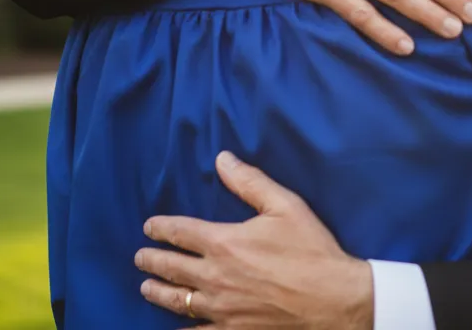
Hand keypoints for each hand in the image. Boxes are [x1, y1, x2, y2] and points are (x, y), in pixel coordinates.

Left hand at [136, 151, 372, 329]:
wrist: (331, 299)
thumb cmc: (309, 249)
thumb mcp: (284, 205)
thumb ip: (249, 181)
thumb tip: (222, 158)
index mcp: (225, 242)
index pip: (182, 232)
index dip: (162, 228)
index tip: (149, 226)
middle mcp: (215, 277)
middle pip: (173, 267)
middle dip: (153, 260)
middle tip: (140, 256)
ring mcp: (221, 309)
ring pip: (178, 301)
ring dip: (158, 292)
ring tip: (145, 288)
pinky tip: (174, 329)